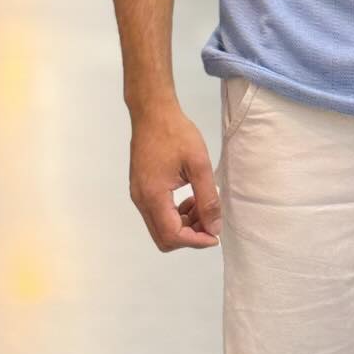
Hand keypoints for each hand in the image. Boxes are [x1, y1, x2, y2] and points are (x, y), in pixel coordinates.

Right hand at [129, 106, 221, 251]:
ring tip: (202, 205)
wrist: (152, 112)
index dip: (196, 241)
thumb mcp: (199, 164)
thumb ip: (207, 199)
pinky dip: (175, 214)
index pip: (172, 235)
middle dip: (189, 235)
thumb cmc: (176, 134)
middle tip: (209, 220)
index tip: (215, 235)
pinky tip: (189, 198)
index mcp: (153, 196)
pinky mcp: (140, 188)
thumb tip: (214, 228)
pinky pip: (157, 213)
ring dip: (183, 225)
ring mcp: (138, 194)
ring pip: (160, 227)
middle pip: (164, 237)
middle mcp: (141, 200)